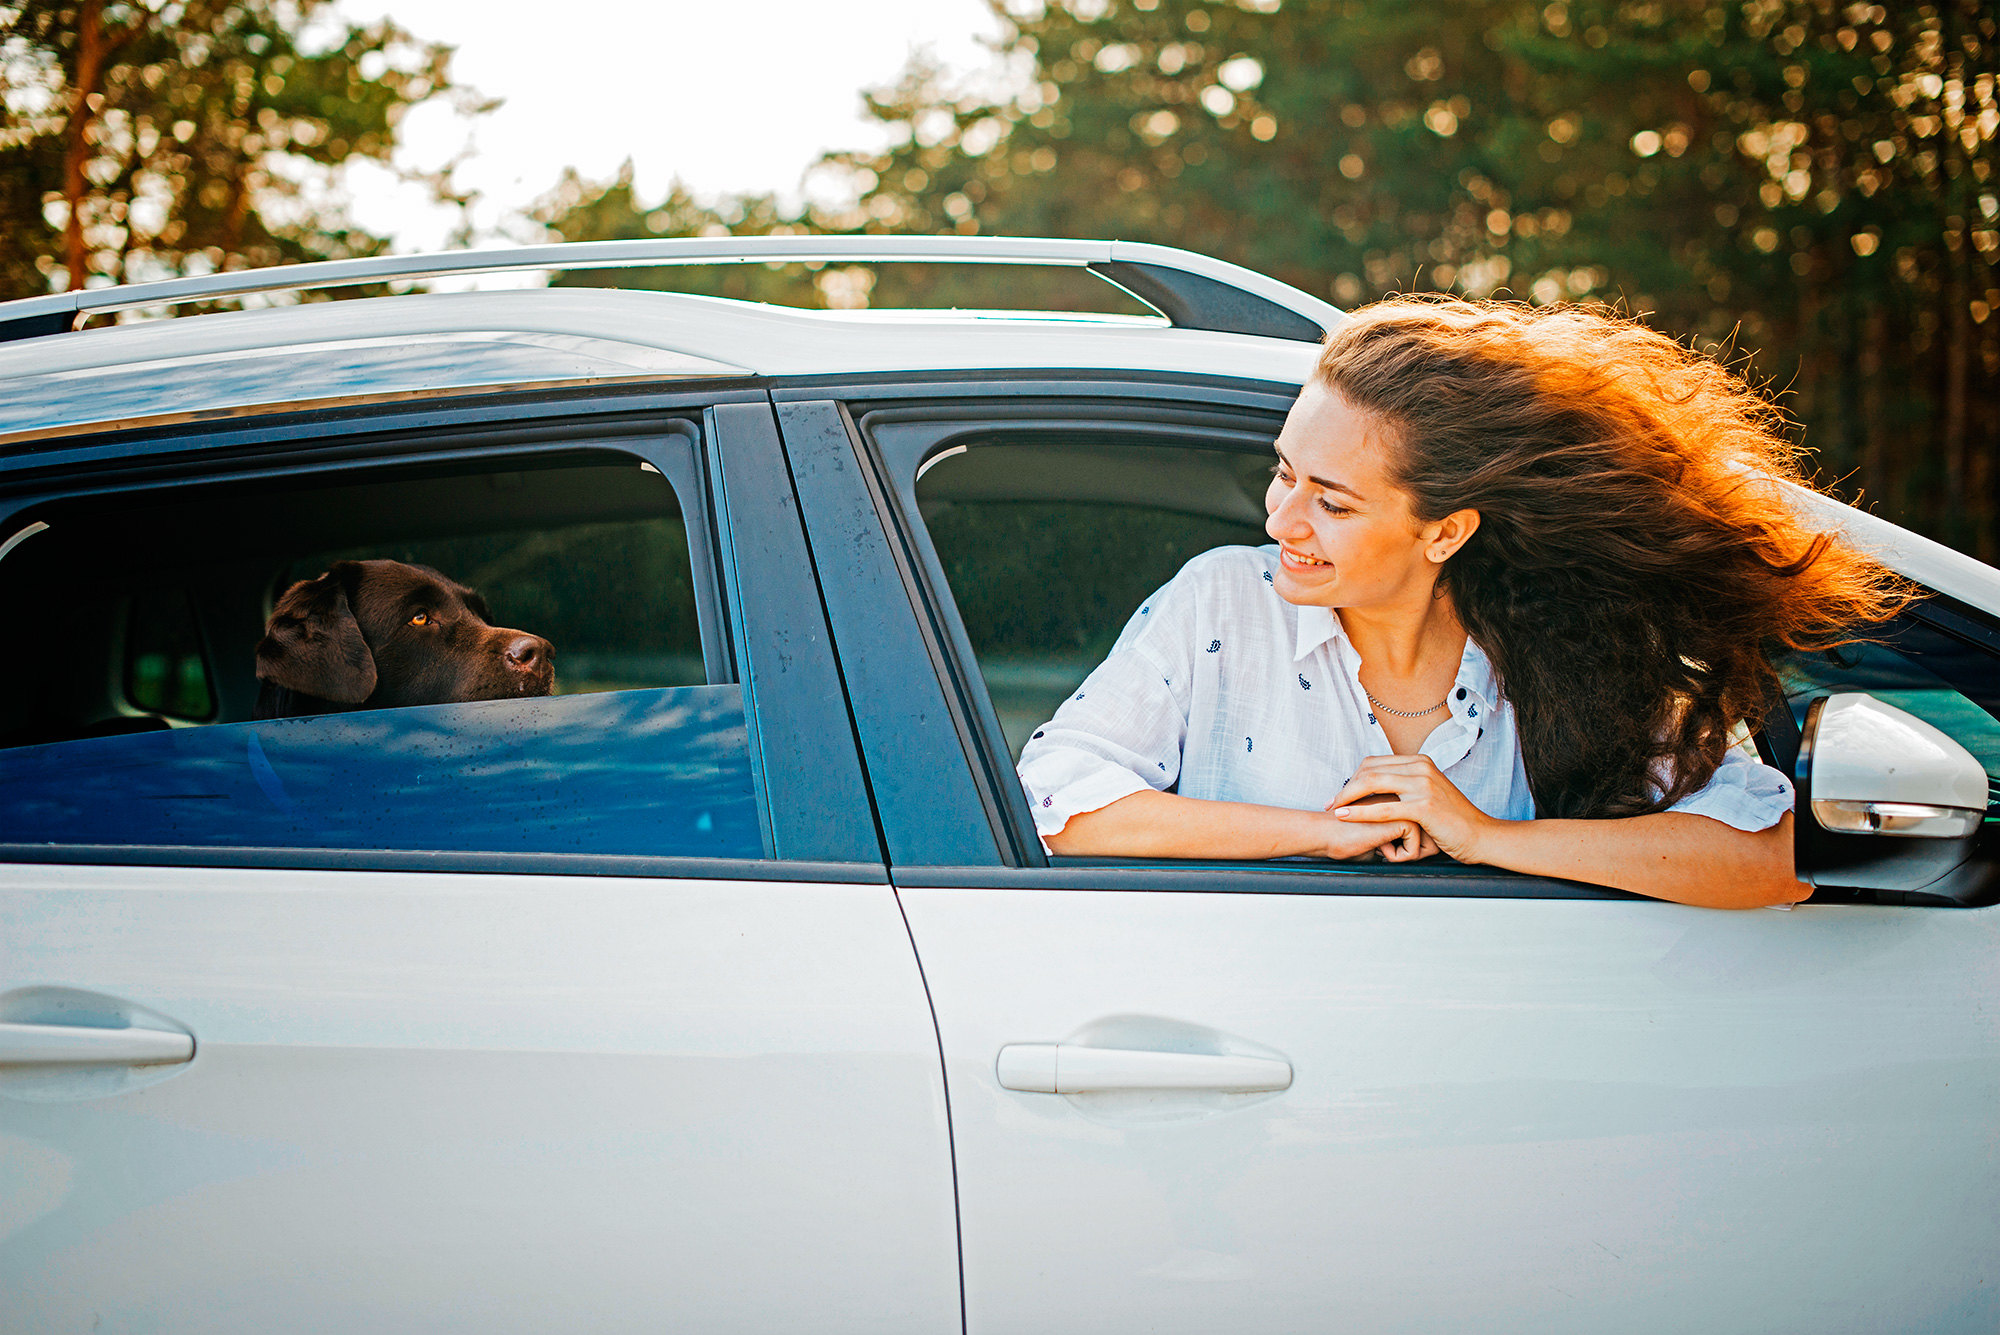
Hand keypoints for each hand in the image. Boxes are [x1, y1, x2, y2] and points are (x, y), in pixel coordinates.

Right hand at [1316, 796, 1429, 861]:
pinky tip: (1377, 844)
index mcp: (1399, 799)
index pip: (1423, 832)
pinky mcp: (1403, 817)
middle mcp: (1405, 799)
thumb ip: (1399, 834)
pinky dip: (1395, 857)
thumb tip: (1422, 847)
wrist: (1325, 833)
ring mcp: (1406, 806)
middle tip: (1378, 843)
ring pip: (1425, 846)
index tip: (1378, 840)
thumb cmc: (1346, 837)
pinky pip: (1414, 851)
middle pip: (1428, 839)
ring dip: (1401, 853)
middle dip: (1408, 850)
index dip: (1405, 846)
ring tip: (1378, 843)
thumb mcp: (1378, 834)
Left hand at [1328, 755, 1496, 862]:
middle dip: (1346, 787)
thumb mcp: (1429, 793)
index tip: (1341, 794)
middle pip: (1369, 770)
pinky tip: (1345, 817)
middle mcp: (1420, 767)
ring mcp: (1423, 785)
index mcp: (1420, 761)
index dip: (1353, 778)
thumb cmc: (1453, 820)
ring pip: (1372, 784)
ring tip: (1333, 810)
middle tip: (1330, 802)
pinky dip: (1359, 812)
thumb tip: (1379, 789)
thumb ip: (1407, 786)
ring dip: (1347, 797)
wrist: (1481, 836)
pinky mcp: (1424, 806)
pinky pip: (1383, 808)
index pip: (1375, 763)